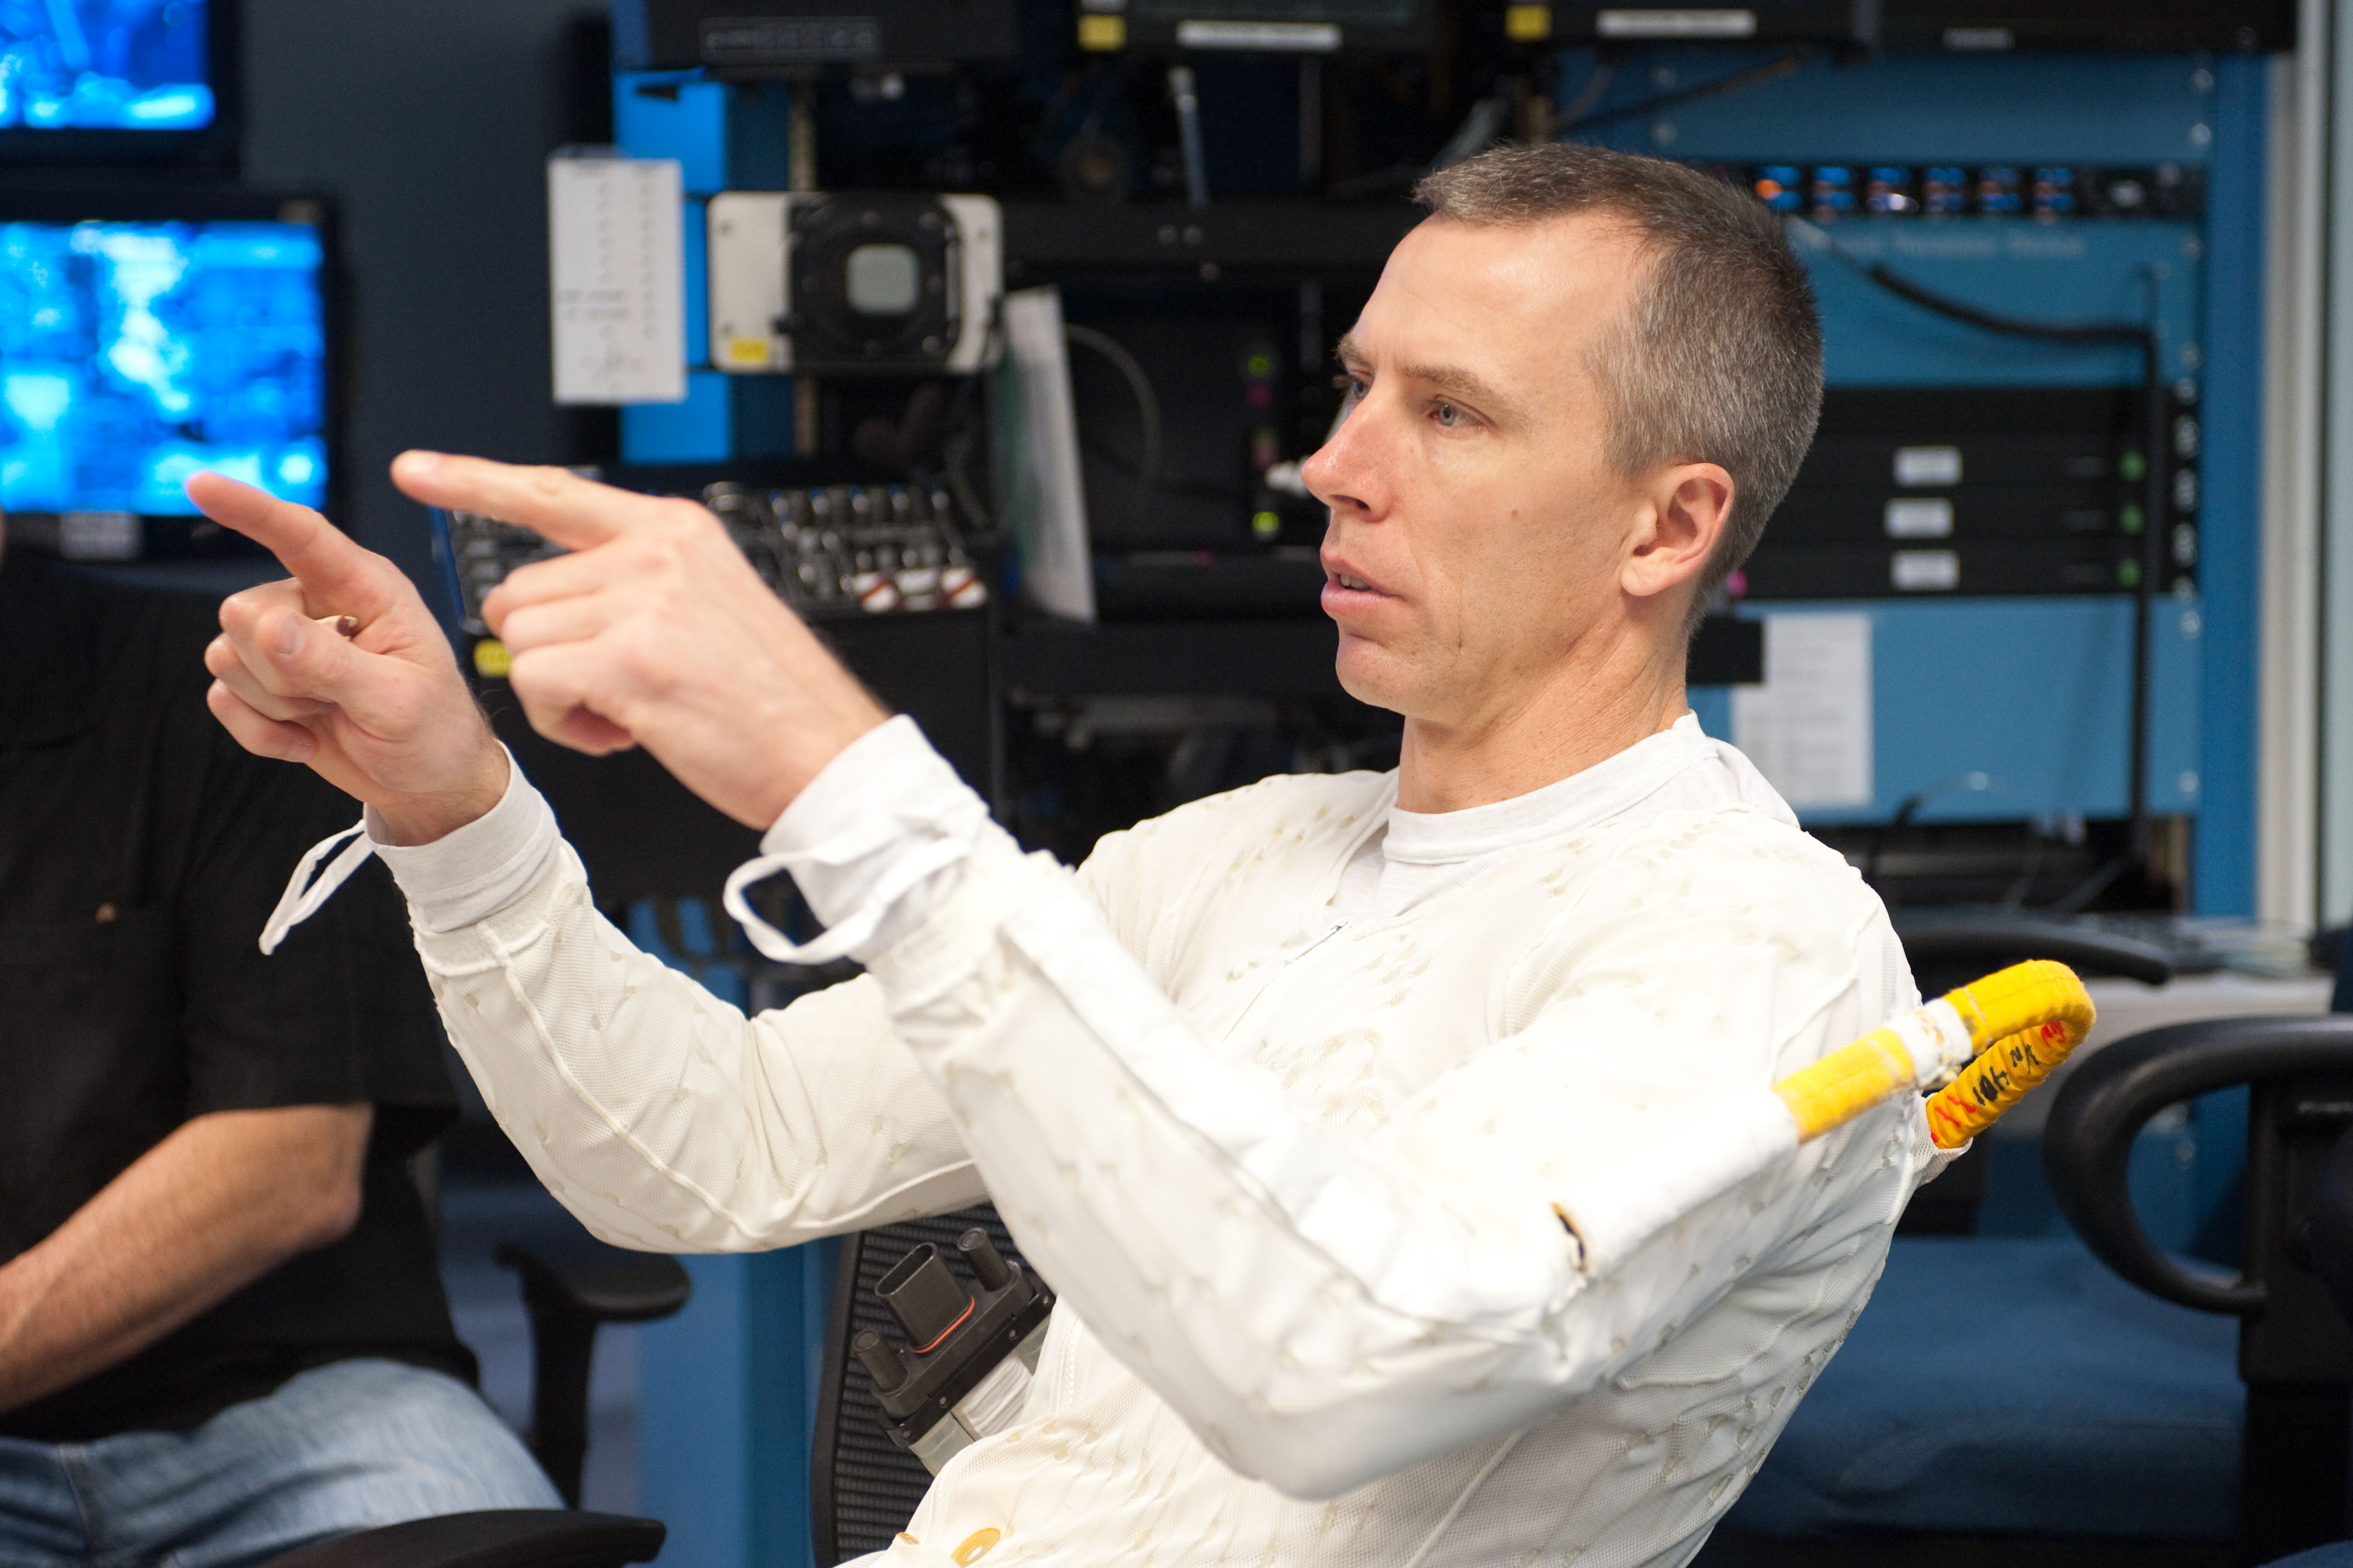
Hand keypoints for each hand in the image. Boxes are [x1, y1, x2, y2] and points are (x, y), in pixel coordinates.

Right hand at [191, 473, 506, 843]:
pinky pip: (222, 697)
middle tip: (339, 695)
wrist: (428, 782)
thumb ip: (333, 663)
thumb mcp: (397, 701)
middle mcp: (319, 605)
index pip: (301, 535)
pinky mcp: (263, 683)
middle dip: (283, 668)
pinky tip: (308, 736)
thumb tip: (269, 626)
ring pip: (228, 656)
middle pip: (245, 612)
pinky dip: (262, 731)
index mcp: (366, 589)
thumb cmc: (434, 731)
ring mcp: (285, 644)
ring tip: (332, 712)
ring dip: (277, 702)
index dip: (250, 509)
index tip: (200, 484)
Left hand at [389, 452, 888, 828]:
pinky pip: (534, 685)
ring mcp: (642, 602)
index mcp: (673, 530)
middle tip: (613, 685)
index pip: (552, 492)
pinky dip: (563, 723)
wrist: (828, 753)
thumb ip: (639, 578)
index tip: (417, 469)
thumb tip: (556, 591)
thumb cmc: (771, 698)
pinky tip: (620, 730)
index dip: (474, 481)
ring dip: (557, 692)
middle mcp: (654, 553)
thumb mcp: (712, 601)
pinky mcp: (628, 660)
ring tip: (627, 709)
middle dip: (546, 650)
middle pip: (520, 592)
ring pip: (520, 641)